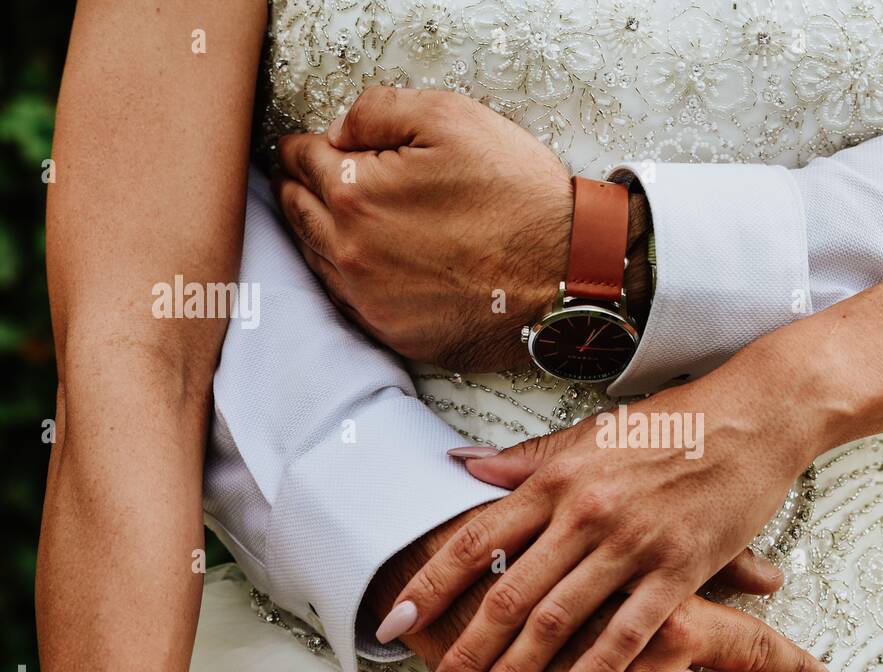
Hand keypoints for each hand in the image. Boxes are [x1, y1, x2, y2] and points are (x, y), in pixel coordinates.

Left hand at [273, 86, 649, 369]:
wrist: (567, 277)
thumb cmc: (520, 197)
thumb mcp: (454, 119)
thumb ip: (379, 109)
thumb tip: (339, 129)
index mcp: (356, 194)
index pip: (299, 159)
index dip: (307, 144)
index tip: (315, 145)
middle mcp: (349, 252)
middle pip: (297, 210)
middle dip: (302, 186)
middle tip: (315, 174)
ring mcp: (369, 299)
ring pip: (314, 256)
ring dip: (320, 231)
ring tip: (341, 215)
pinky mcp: (393, 333)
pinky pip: (345, 299)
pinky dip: (345, 275)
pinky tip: (366, 260)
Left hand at [378, 366, 819, 671]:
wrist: (755, 415)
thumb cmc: (672, 423)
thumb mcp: (591, 433)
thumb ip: (526, 458)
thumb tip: (461, 465)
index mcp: (557, 479)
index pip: (476, 538)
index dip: (430, 584)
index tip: (393, 623)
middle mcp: (584, 512)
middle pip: (508, 594)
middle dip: (463, 652)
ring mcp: (632, 542)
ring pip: (559, 619)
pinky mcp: (681, 567)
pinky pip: (632, 628)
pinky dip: (599, 668)